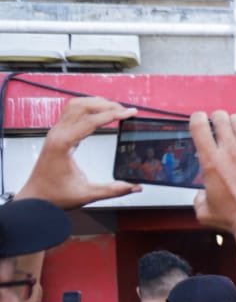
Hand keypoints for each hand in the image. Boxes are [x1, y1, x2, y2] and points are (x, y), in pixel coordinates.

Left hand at [17, 97, 138, 208]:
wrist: (35, 198)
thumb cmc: (54, 195)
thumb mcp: (87, 194)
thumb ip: (113, 190)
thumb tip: (135, 187)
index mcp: (63, 144)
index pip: (91, 121)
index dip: (113, 114)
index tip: (129, 113)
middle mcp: (57, 134)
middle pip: (82, 106)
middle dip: (106, 105)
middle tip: (125, 110)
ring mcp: (55, 133)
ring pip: (74, 106)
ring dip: (95, 103)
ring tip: (114, 108)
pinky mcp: (57, 135)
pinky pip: (71, 113)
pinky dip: (87, 109)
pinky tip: (98, 114)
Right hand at [189, 110, 235, 233]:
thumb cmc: (234, 219)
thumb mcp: (204, 211)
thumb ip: (199, 198)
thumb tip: (202, 194)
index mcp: (211, 162)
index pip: (199, 126)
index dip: (197, 118)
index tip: (199, 119)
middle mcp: (231, 153)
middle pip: (221, 118)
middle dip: (217, 118)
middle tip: (218, 124)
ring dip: (234, 122)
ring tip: (234, 129)